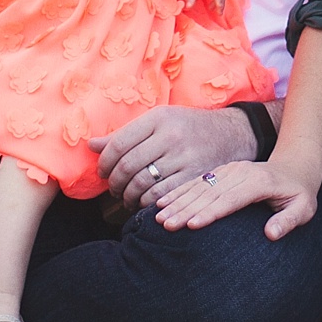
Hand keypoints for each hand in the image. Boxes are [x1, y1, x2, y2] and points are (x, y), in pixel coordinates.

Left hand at [96, 104, 256, 208]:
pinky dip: (146, 203)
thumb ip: (125, 134)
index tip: (102, 171)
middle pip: (128, 165)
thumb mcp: (158, 121)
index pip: (119, 143)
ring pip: (142, 183)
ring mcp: (184, 157)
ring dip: (128, 195)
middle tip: (112, 188)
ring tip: (125, 197)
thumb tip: (91, 145)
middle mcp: (171, 136)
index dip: (105, 162)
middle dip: (114, 182)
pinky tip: (143, 202)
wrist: (230, 134)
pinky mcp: (194, 176)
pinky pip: (160, 195)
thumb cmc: (186, 127)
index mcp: (159, 118)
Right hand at [154, 158, 319, 238]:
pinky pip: (197, 182)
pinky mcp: (221, 172)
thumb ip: (288, 221)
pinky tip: (162, 202)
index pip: (231, 199)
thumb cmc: (300, 193)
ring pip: (199, 187)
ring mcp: (229, 170)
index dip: (211, 212)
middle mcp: (240, 173)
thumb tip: (270, 234)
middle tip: (165, 225)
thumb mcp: (303, 208)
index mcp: (258, 182)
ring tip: (158, 216)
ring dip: (177, 201)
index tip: (192, 225)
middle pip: (209, 193)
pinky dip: (179, 192)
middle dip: (185, 209)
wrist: (295, 165)